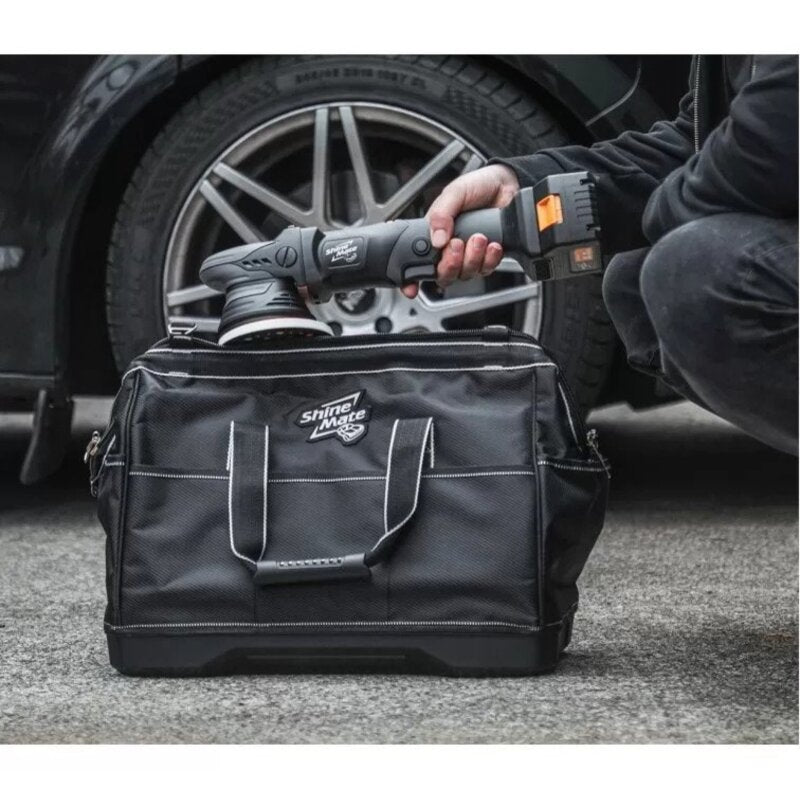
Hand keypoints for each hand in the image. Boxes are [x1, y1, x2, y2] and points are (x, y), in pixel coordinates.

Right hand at [402, 164, 519, 297]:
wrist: (506, 184)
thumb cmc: (477, 186)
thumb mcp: (454, 193)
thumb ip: (441, 214)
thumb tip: (436, 239)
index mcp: (434, 235)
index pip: (419, 264)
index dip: (413, 280)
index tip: (412, 288)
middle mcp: (449, 250)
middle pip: (443, 275)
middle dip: (450, 264)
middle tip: (457, 244)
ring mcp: (469, 256)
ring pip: (465, 274)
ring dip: (472, 258)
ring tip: (479, 237)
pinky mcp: (488, 258)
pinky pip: (486, 270)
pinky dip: (489, 260)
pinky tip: (492, 245)